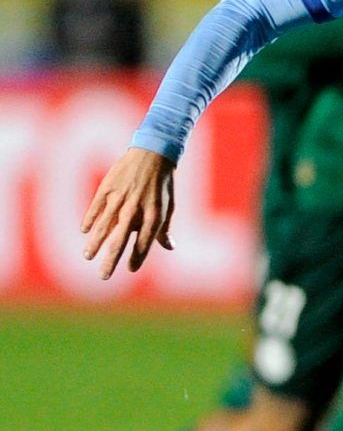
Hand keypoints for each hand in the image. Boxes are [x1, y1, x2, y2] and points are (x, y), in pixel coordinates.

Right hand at [81, 147, 175, 278]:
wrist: (152, 154)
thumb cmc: (162, 184)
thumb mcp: (168, 205)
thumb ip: (164, 228)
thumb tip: (170, 247)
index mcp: (154, 214)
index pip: (145, 241)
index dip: (138, 255)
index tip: (130, 268)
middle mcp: (136, 208)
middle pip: (122, 238)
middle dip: (112, 258)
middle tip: (104, 276)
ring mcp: (120, 198)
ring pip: (104, 225)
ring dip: (96, 243)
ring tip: (88, 257)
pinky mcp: (108, 187)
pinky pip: (96, 206)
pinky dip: (90, 219)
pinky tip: (84, 231)